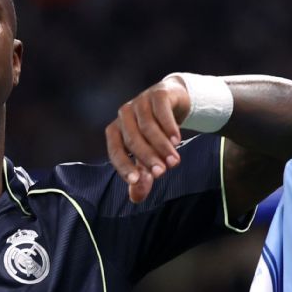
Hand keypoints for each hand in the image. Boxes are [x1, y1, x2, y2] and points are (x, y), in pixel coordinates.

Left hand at [105, 76, 191, 202]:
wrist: (174, 101)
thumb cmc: (156, 132)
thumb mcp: (150, 155)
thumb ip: (143, 176)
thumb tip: (135, 199)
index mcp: (116, 131)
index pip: (115, 151)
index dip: (124, 167)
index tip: (136, 181)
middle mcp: (124, 115)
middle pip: (133, 140)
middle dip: (148, 158)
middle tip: (163, 173)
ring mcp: (140, 102)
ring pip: (148, 127)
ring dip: (161, 146)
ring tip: (174, 161)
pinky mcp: (158, 93)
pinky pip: (161, 111)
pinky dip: (169, 126)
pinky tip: (177, 140)